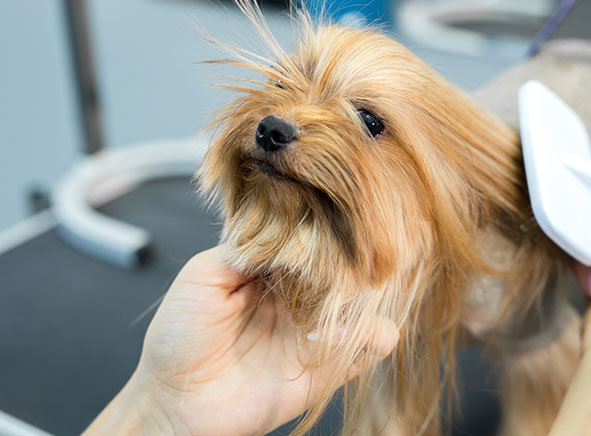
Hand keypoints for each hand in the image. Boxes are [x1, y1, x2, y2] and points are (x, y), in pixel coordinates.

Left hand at [84, 247, 397, 435]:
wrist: (174, 401)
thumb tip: (287, 229)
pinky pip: (375, 345)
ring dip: (361, 297)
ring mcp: (318, 329)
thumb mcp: (202, 275)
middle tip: (326, 269)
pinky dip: (374, 333)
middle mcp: (300, 296)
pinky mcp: (331, 366)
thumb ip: (246, 247)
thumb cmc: (178, 337)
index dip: (322, 233)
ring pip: (367, 301)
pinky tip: (329, 336)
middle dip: (344, 263)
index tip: (323, 230)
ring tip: (326, 307)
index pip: (313, 241)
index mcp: (272, 271)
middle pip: (345, 267)